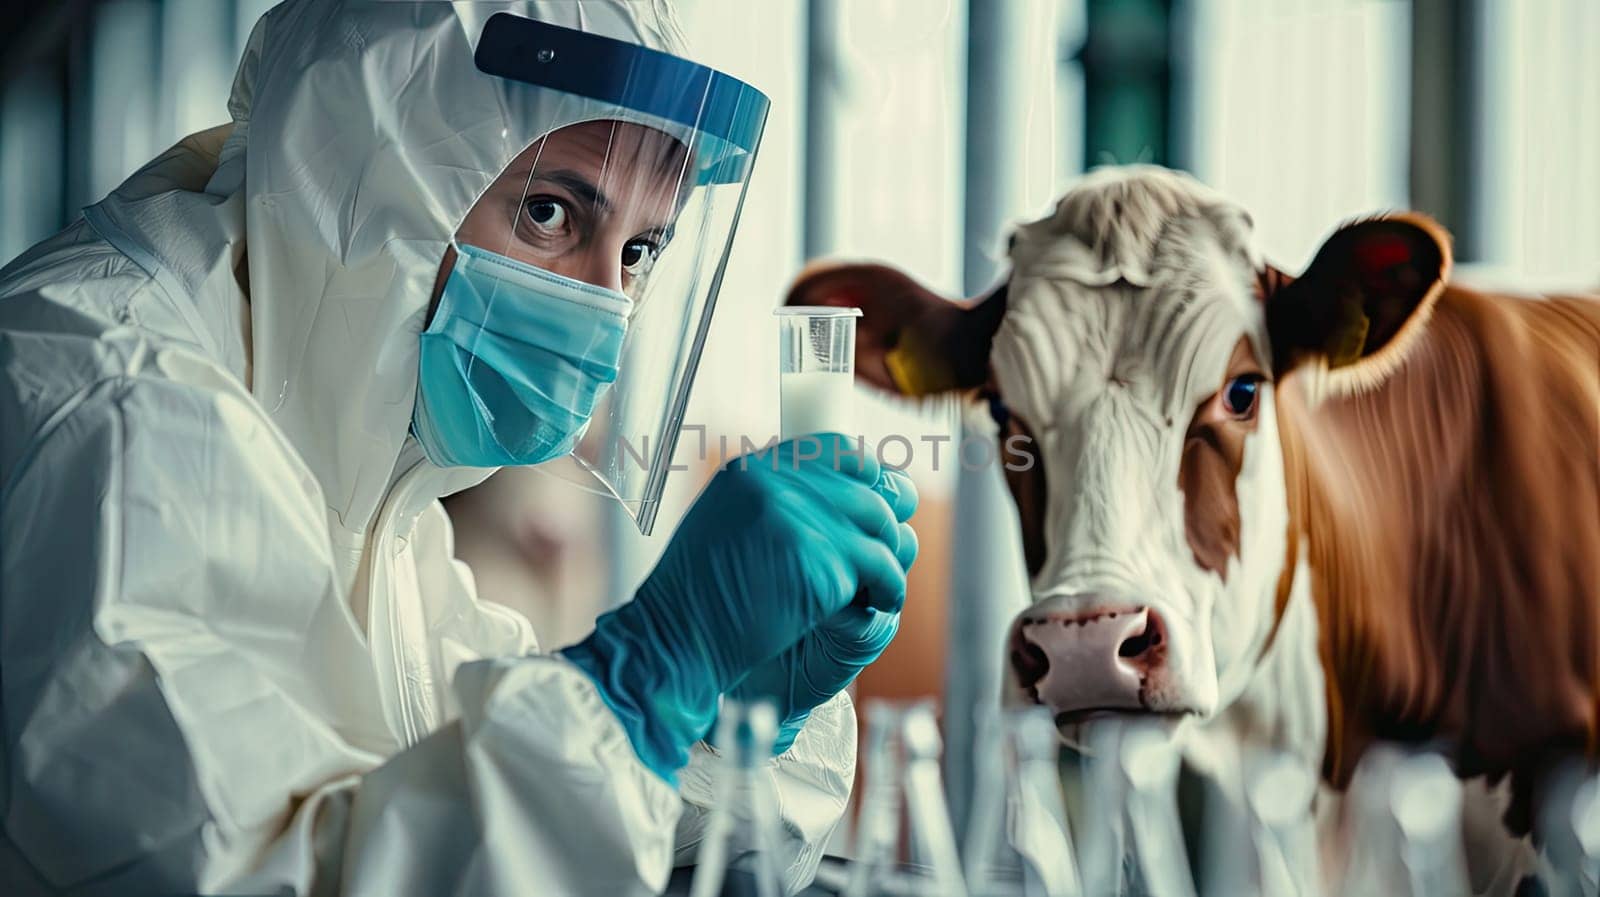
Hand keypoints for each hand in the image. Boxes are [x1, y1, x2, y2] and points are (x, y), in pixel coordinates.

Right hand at [561, 434, 912, 782]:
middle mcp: (773, 483)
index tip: (880, 505)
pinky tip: (881, 604)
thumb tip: (849, 498)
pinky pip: (881, 568)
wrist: (676, 643)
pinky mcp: (816, 561)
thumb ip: (777, 507)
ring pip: (880, 526)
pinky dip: (889, 589)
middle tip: (886, 556)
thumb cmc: (701, 599)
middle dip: (885, 525)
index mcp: (751, 470)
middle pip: (867, 488)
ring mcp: (795, 519)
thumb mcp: (728, 527)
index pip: (837, 449)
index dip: (868, 478)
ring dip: (889, 561)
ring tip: (882, 587)